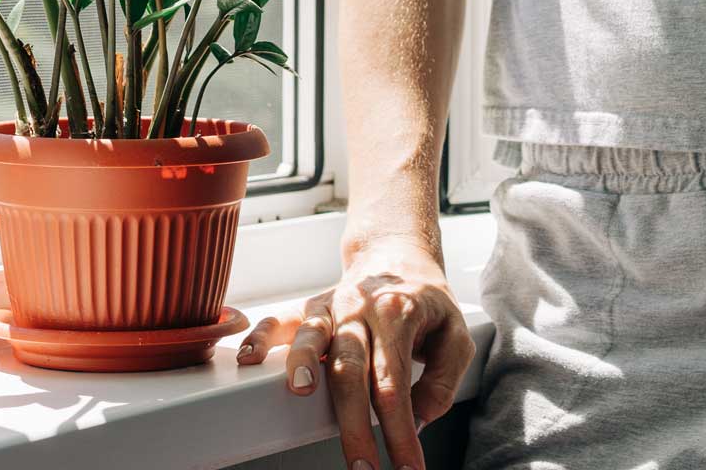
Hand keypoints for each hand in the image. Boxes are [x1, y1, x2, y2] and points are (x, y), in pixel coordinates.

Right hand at [236, 234, 474, 469]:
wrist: (396, 255)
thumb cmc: (425, 301)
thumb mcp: (456, 333)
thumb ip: (444, 378)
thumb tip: (421, 417)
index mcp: (398, 313)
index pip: (395, 383)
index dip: (399, 430)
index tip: (407, 467)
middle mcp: (360, 308)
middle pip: (351, 371)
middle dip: (354, 425)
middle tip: (361, 466)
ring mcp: (331, 306)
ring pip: (313, 338)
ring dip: (304, 366)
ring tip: (302, 394)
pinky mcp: (310, 307)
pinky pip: (281, 320)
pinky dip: (261, 336)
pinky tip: (250, 357)